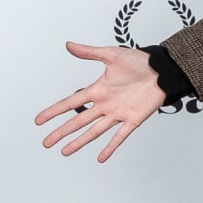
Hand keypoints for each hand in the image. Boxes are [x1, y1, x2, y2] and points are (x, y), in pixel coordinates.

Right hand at [34, 41, 165, 160]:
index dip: (54, 111)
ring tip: (65, 152)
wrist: (164, 69)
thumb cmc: (140, 61)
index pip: (71, 102)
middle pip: (78, 120)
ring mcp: (118, 113)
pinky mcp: (133, 119)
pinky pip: (120, 136)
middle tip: (46, 143)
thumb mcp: (112, 55)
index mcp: (98, 90)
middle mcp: (105, 104)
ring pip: (95, 131)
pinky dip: (111, 147)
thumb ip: (90, 53)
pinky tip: (101, 158)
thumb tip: (69, 45)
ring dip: (80, 141)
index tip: (38, 120)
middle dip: (62, 132)